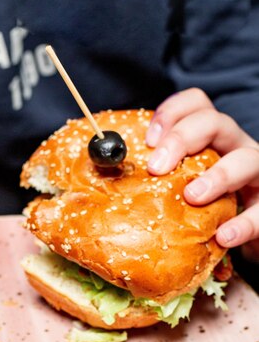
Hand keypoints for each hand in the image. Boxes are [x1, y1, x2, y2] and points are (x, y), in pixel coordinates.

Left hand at [145, 88, 258, 260]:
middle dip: (183, 139)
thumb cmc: (203, 207)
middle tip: (156, 166)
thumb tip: (98, 186)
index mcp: (209, 137)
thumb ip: (154, 180)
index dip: (171, 113)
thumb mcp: (178, 186)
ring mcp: (257, 174)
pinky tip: (224, 236)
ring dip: (219, 176)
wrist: (244, 233)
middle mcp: (235, 147)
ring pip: (247, 159)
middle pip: (215, 123)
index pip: (196, 104)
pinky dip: (245, 224)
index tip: (147, 139)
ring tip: (193, 196)